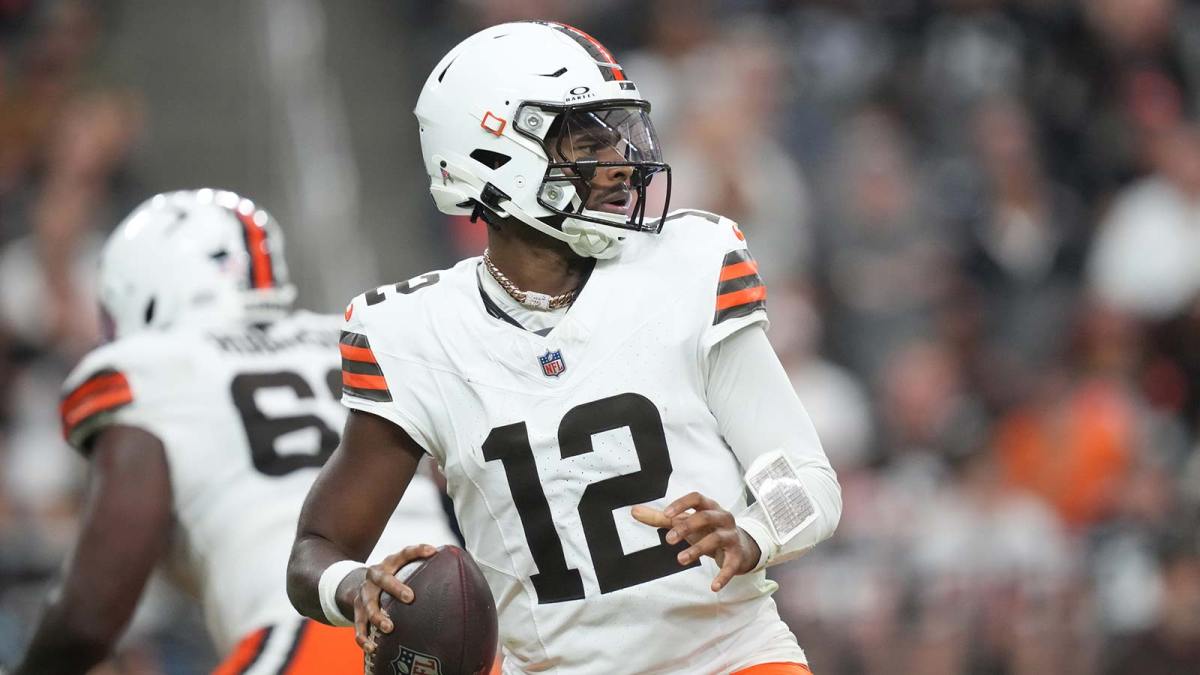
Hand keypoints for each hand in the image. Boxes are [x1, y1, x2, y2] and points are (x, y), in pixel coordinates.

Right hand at [342, 544, 437, 652]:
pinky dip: (363, 637)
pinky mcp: (356, 611)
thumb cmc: (389, 577)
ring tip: (389, 628)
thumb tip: (454, 564)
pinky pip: (358, 626)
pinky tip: (372, 647)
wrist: (354, 583)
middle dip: (395, 588)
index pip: (404, 554)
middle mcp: (374, 577)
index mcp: (389, 563)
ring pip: (368, 605)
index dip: (418, 551)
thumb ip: (421, 567)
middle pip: (383, 580)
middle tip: (410, 598)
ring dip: (377, 617)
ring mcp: (363, 594)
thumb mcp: (400, 567)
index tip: (432, 551)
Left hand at [632, 491, 760, 591]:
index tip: (666, 514)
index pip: (697, 498)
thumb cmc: (707, 530)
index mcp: (709, 507)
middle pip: (706, 517)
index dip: (682, 504)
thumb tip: (633, 511)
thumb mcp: (686, 523)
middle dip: (687, 527)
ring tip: (680, 560)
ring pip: (716, 539)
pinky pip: (731, 565)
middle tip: (669, 540)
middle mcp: (723, 518)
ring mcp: (731, 536)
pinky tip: (713, 586)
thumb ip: (660, 518)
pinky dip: (722, 576)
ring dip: (698, 549)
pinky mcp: (737, 556)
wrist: (740, 547)